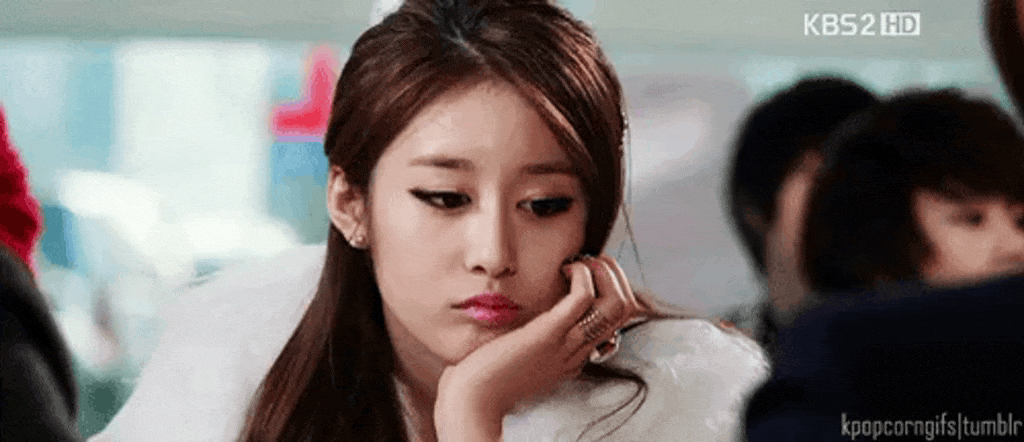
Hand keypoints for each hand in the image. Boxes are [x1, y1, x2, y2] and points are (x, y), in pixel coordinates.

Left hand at [433, 255, 642, 440]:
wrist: (471, 401)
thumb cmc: (483, 378)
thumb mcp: (515, 358)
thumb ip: (526, 341)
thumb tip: (517, 316)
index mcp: (572, 358)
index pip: (613, 324)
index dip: (609, 291)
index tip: (584, 275)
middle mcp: (577, 352)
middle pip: (624, 311)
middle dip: (616, 276)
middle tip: (589, 262)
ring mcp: (566, 345)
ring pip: (617, 306)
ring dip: (605, 272)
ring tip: (580, 263)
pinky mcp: (548, 334)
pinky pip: (583, 298)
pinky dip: (582, 274)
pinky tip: (564, 268)